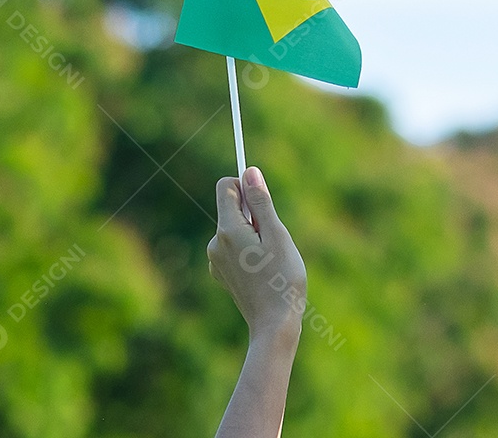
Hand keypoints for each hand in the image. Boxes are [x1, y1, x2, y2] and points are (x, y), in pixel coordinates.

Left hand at [207, 166, 306, 342]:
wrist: (274, 326)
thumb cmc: (282, 278)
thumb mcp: (277, 234)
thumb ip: (261, 202)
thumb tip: (249, 171)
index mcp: (227, 230)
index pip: (226, 186)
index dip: (245, 185)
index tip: (264, 200)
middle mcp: (215, 243)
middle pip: (231, 207)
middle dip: (253, 212)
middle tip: (273, 238)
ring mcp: (216, 260)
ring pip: (235, 227)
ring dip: (253, 232)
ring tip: (270, 258)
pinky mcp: (222, 273)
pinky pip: (234, 245)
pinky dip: (249, 248)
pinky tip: (263, 269)